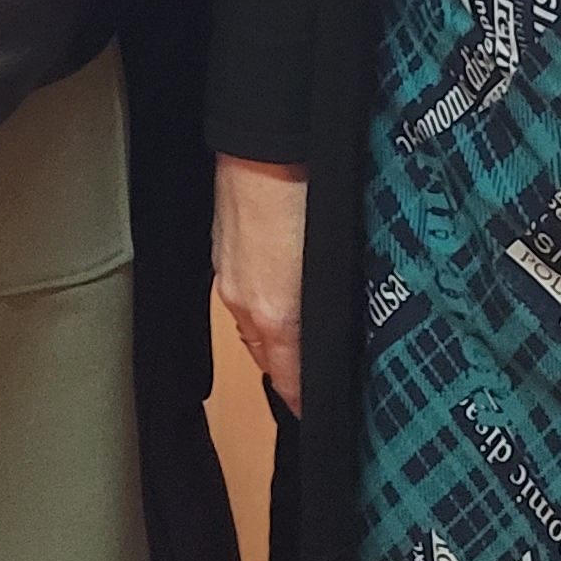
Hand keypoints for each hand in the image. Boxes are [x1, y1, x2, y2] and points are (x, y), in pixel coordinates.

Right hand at [214, 155, 309, 415]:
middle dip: (287, 373)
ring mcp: (227, 274)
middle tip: (313, 383)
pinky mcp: (222, 250)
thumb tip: (338, 333)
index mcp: (276, 315)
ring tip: (298, 343)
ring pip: (251, 327)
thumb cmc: (308, 193)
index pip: (288, 380)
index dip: (303, 401)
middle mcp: (244, 303)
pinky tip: (279, 290)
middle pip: (266, 358)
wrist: (266, 146)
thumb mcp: (335, 259)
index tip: (315, 415)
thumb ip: (333, 305)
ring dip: (273, 340)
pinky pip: (242, 295)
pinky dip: (260, 306)